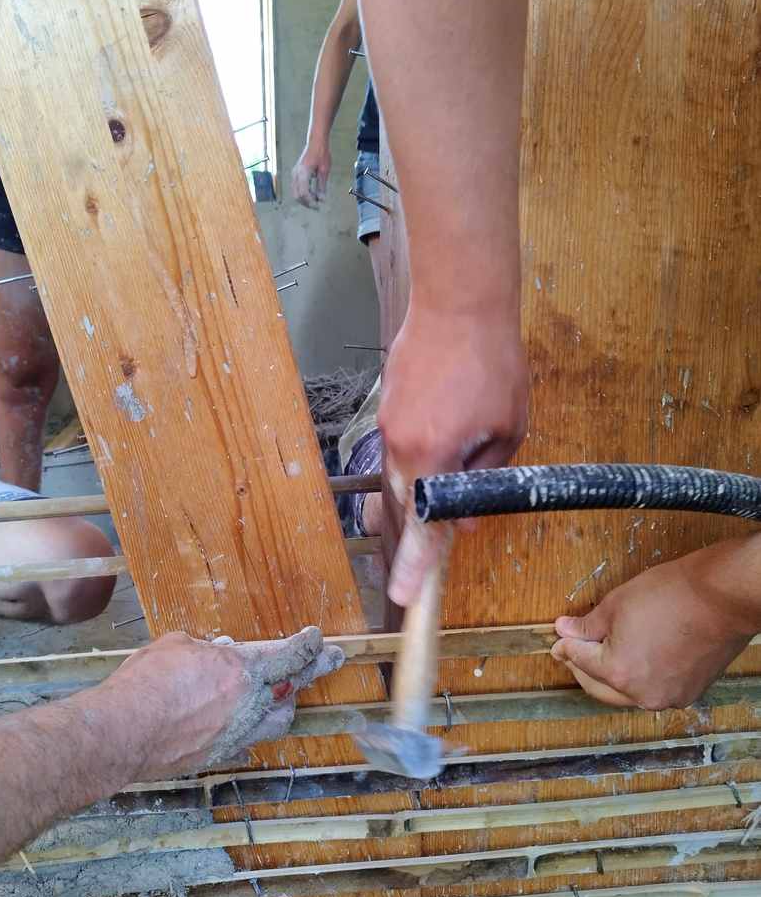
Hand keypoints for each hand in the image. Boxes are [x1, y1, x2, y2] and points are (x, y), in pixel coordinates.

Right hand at [86, 626, 343, 781]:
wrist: (124, 732)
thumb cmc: (147, 683)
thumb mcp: (178, 646)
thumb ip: (205, 650)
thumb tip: (218, 653)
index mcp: (243, 669)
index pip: (291, 654)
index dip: (308, 644)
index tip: (317, 637)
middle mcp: (250, 703)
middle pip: (296, 684)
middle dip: (317, 669)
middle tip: (334, 660)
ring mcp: (239, 733)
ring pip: (280, 721)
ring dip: (286, 705)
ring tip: (288, 696)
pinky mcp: (221, 754)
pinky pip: (248, 743)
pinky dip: (252, 733)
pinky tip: (248, 730)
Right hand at [291, 139, 330, 207]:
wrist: (316, 142)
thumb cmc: (321, 153)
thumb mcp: (324, 171)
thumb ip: (321, 186)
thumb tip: (321, 199)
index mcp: (303, 173)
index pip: (304, 193)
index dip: (310, 202)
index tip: (318, 206)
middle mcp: (296, 174)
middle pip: (297, 195)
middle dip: (306, 202)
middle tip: (317, 205)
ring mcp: (294, 174)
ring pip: (295, 193)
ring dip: (305, 198)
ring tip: (316, 199)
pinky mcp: (296, 174)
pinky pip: (296, 187)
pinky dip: (303, 193)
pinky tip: (312, 193)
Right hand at [381, 301, 528, 605]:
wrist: (458, 300)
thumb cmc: (492, 362)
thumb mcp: (508, 428)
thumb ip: (485, 477)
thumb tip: (463, 514)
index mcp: (432, 456)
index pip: (422, 526)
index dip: (414, 565)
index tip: (403, 596)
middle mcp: (399, 445)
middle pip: (405, 505)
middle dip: (421, 527)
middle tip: (438, 541)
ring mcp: (388, 424)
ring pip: (401, 476)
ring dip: (424, 486)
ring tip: (454, 466)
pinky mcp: (386, 405)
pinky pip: (399, 447)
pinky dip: (418, 456)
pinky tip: (444, 433)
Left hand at [552, 539, 760, 709]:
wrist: (722, 598)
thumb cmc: (672, 595)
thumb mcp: (616, 604)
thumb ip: (587, 625)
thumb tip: (564, 630)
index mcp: (618, 672)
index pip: (579, 660)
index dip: (565, 646)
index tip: (559, 639)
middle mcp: (641, 694)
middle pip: (598, 686)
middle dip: (582, 667)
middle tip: (572, 651)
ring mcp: (668, 697)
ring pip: (625, 693)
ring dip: (610, 676)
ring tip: (602, 654)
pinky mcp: (688, 693)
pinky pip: (652, 690)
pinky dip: (638, 678)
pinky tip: (635, 660)